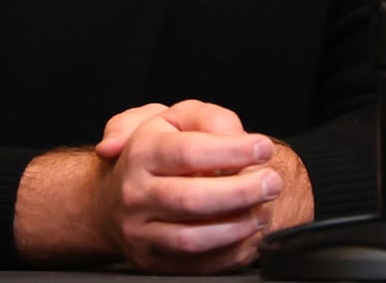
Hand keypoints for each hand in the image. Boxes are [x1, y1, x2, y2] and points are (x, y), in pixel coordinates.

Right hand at [97, 99, 280, 271]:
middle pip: (192, 199)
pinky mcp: (151, 260)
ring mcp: (140, 231)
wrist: (113, 197)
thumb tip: (234, 137)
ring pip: (192, 239)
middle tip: (272, 183)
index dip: (232, 151)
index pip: (189, 153)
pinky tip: (250, 238)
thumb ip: (207, 117)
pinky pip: (194, 266)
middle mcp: (135, 193)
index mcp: (141, 152)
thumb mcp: (175, 118)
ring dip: (237, 228)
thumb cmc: (156, 152)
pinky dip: (229, 255)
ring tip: (262, 211)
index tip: (263, 148)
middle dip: (241, 192)